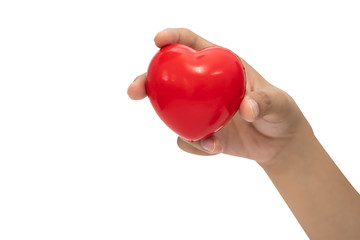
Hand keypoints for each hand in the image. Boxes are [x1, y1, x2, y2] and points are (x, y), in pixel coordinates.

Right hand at [127, 28, 312, 165]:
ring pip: (170, 110)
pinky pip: (186, 139)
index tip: (158, 41)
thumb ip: (266, 102)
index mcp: (219, 66)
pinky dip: (196, 146)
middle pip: (167, 77)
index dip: (173, 38)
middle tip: (136, 90)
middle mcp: (203, 86)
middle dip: (146, 80)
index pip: (191, 44)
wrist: (277, 144)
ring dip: (174, 125)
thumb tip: (246, 108)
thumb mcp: (280, 104)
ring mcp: (198, 110)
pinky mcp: (199, 132)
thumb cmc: (280, 114)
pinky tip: (215, 149)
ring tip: (208, 143)